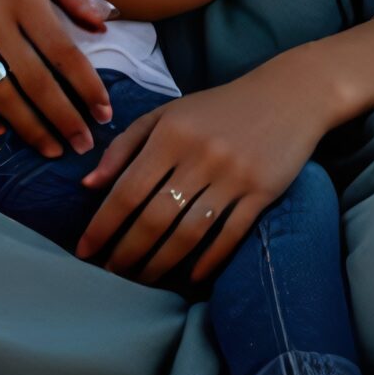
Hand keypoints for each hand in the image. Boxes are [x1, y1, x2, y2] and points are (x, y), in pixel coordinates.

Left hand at [77, 55, 332, 284]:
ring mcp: (233, 175)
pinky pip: (230, 235)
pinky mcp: (262, 192)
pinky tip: (190, 277)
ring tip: (143, 281)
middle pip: (155, 218)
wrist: (289, 94)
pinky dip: (208, 260)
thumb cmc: (219, 107)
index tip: (84, 252)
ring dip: (161, 264)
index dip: (102, 226)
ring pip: (189, 233)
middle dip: (127, 253)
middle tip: (112, 275)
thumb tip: (89, 185)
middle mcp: (200, 155)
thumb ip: (125, 146)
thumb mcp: (168, 114)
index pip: (127, 190)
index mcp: (171, 133)